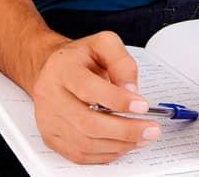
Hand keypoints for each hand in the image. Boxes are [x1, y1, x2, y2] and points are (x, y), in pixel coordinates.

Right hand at [29, 30, 165, 163]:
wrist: (52, 69)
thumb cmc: (80, 58)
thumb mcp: (104, 44)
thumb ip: (121, 62)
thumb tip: (131, 91)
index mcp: (62, 68)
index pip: (89, 88)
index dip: (118, 100)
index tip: (142, 106)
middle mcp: (50, 95)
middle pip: (88, 122)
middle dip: (125, 130)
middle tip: (150, 129)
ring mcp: (48, 119)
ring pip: (85, 143)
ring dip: (119, 144)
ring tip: (141, 138)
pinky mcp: (51, 137)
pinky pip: (80, 154)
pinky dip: (105, 154)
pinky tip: (122, 145)